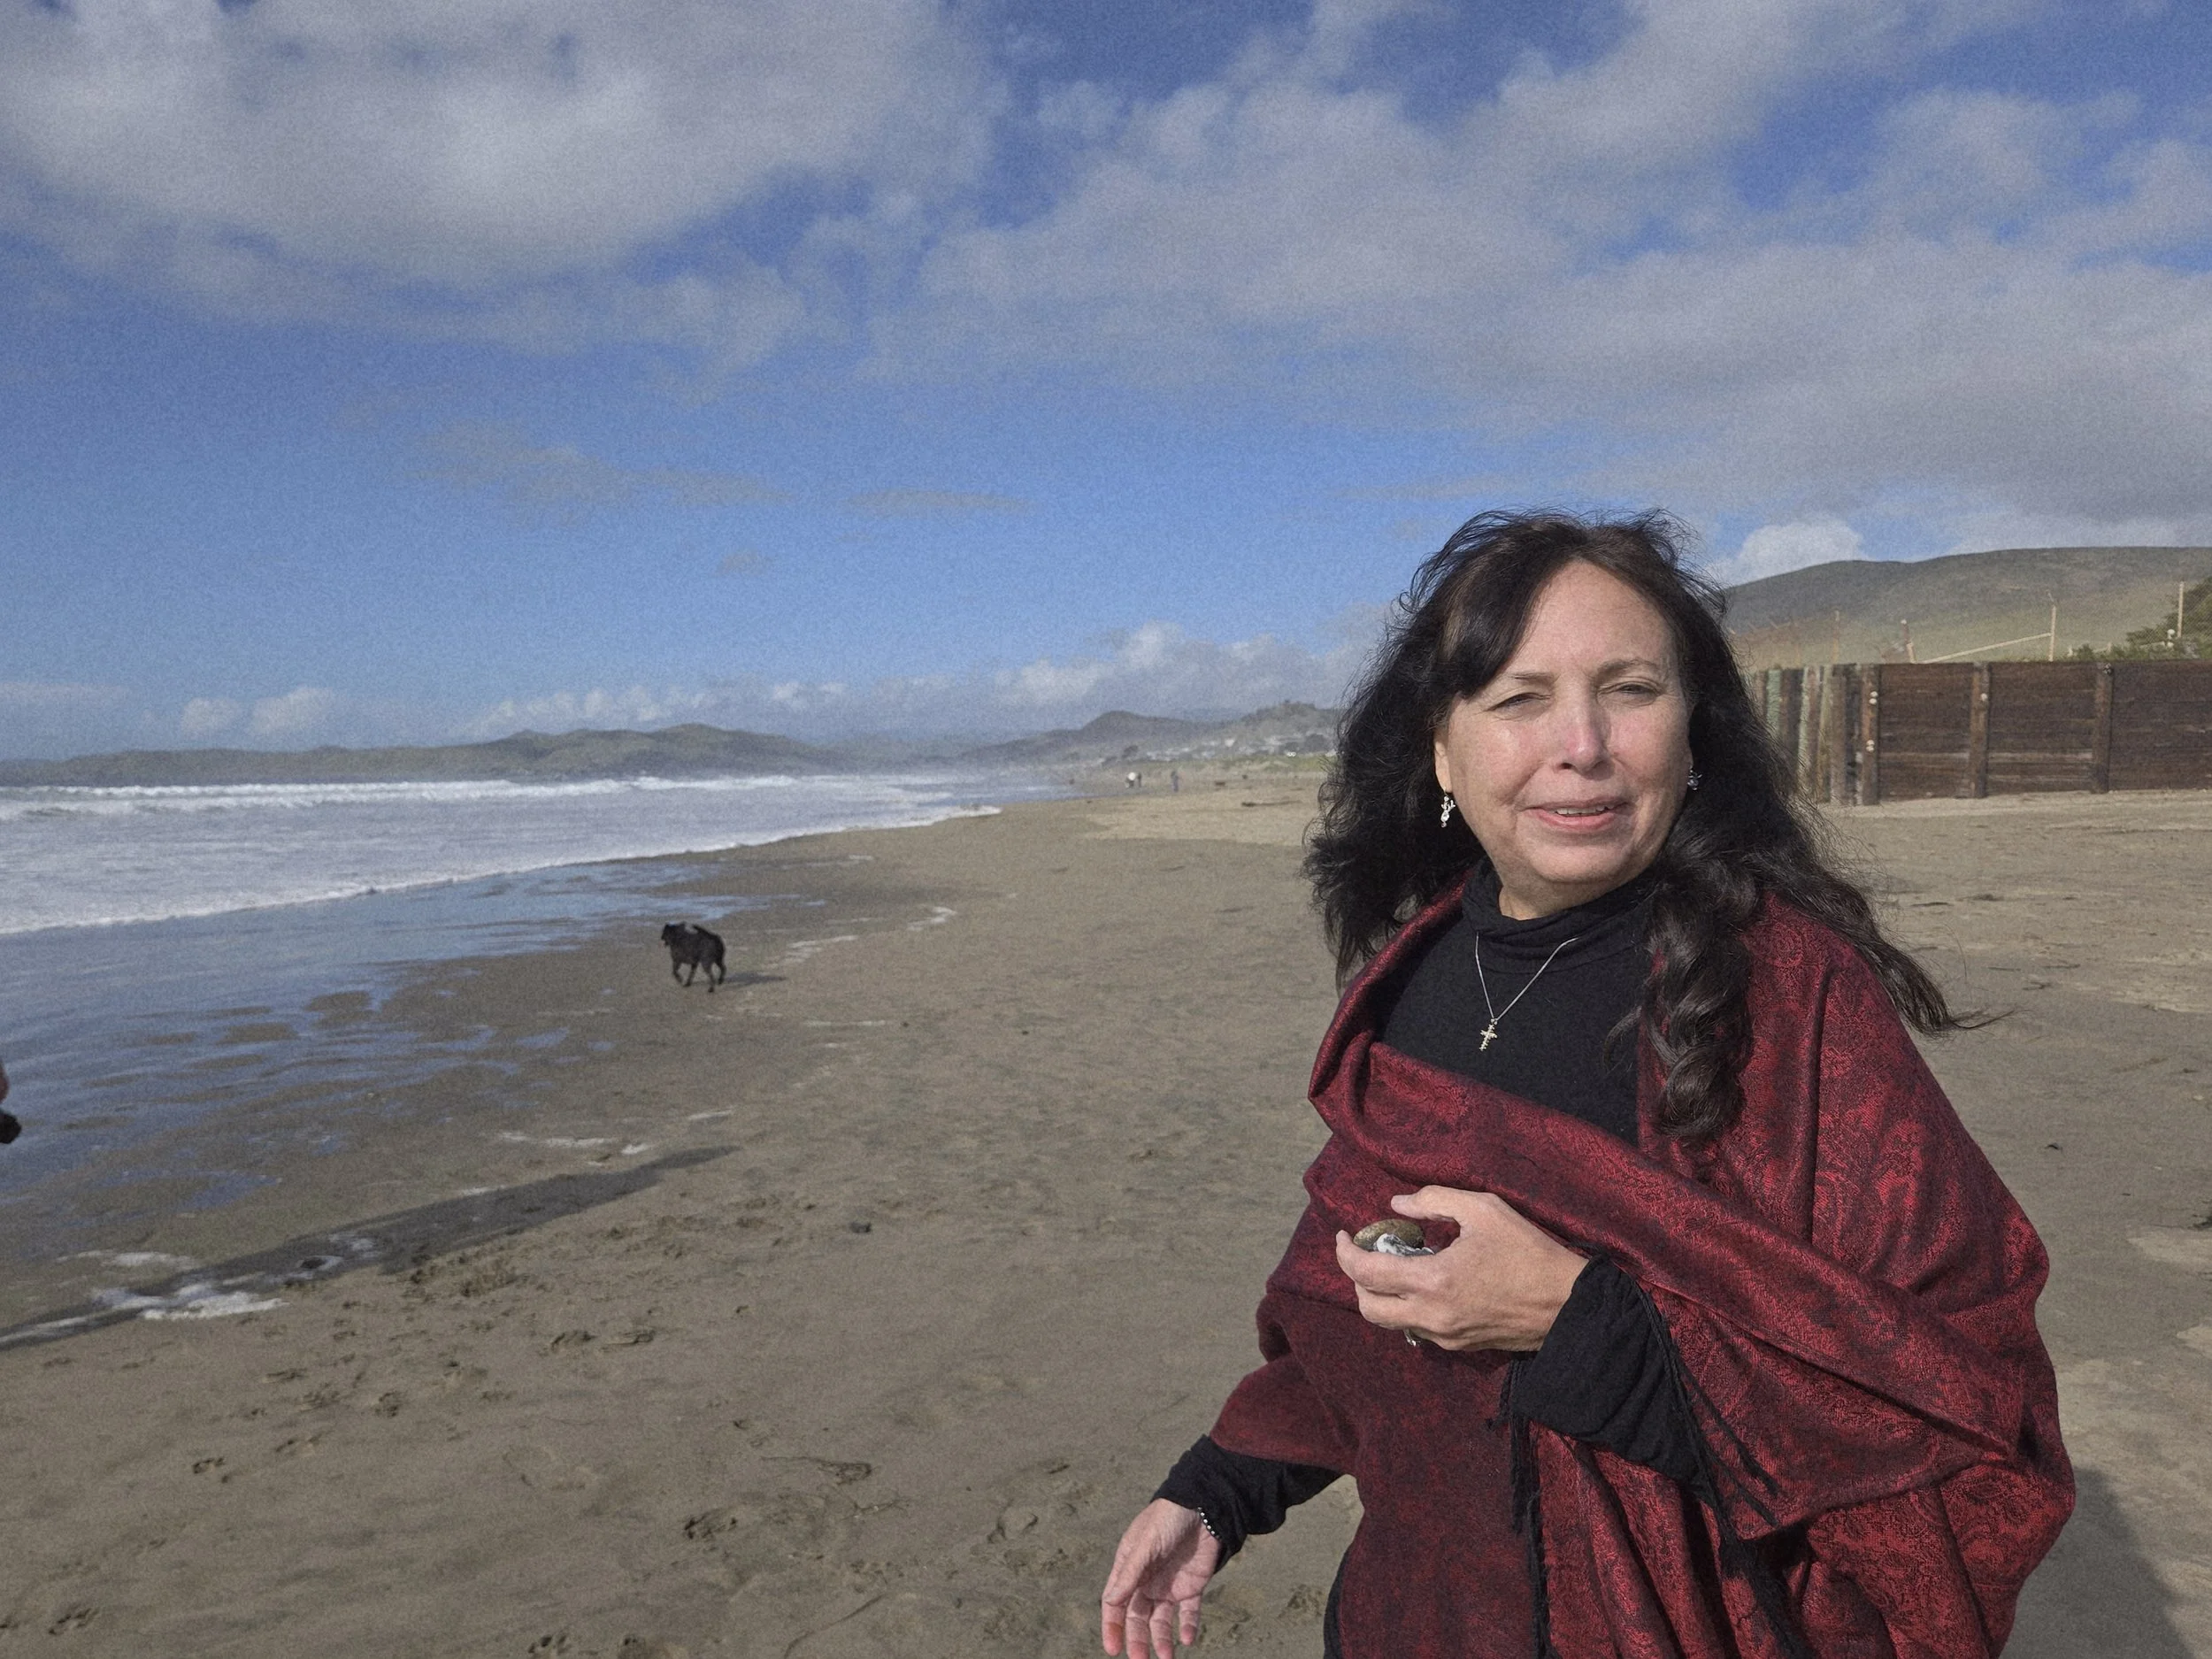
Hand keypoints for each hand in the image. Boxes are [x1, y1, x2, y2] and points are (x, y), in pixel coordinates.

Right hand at [1100, 1498, 1221, 1656]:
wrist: (1204, 1506)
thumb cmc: (1167, 1518)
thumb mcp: (1145, 1544)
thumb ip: (1130, 1573)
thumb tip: (1112, 1602)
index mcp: (1129, 1568)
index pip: (1115, 1603)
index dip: (1112, 1626)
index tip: (1114, 1649)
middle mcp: (1146, 1581)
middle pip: (1137, 1618)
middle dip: (1137, 1640)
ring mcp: (1169, 1585)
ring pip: (1161, 1621)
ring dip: (1162, 1639)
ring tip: (1166, 1657)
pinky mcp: (1192, 1587)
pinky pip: (1189, 1613)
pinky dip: (1188, 1627)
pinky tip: (1188, 1638)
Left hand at [1334, 1186, 1585, 1351]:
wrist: (1569, 1305)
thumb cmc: (1528, 1252)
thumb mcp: (1484, 1210)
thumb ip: (1434, 1201)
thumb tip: (1396, 1205)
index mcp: (1433, 1281)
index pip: (1365, 1274)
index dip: (1345, 1253)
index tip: (1343, 1236)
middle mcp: (1432, 1316)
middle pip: (1369, 1307)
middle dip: (1357, 1280)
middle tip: (1369, 1253)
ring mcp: (1445, 1336)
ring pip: (1391, 1323)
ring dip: (1383, 1296)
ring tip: (1399, 1266)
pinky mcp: (1460, 1346)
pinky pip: (1418, 1329)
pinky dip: (1409, 1308)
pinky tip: (1428, 1284)